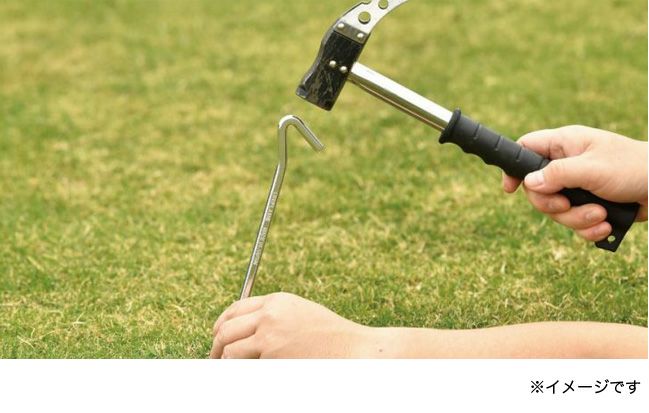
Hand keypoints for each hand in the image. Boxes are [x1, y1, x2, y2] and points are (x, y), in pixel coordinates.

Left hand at [210, 292, 377, 357]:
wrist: (355, 350)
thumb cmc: (332, 337)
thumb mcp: (301, 314)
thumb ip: (274, 316)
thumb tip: (245, 333)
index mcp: (277, 301)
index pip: (235, 309)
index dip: (221, 325)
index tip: (217, 338)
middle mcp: (269, 315)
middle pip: (226, 329)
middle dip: (216, 347)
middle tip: (214, 360)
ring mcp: (268, 336)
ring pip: (229, 351)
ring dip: (225, 363)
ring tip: (229, 370)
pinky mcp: (271, 356)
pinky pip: (243, 366)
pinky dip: (240, 372)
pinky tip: (247, 373)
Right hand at [502, 125, 647, 240]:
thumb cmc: (634, 167)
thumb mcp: (592, 168)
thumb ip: (557, 174)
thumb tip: (528, 182)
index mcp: (566, 145)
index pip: (527, 149)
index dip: (514, 167)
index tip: (510, 188)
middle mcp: (568, 165)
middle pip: (538, 190)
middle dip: (553, 205)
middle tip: (568, 205)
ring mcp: (578, 187)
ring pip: (556, 211)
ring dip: (577, 219)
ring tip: (600, 215)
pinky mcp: (590, 206)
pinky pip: (575, 223)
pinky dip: (589, 229)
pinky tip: (606, 225)